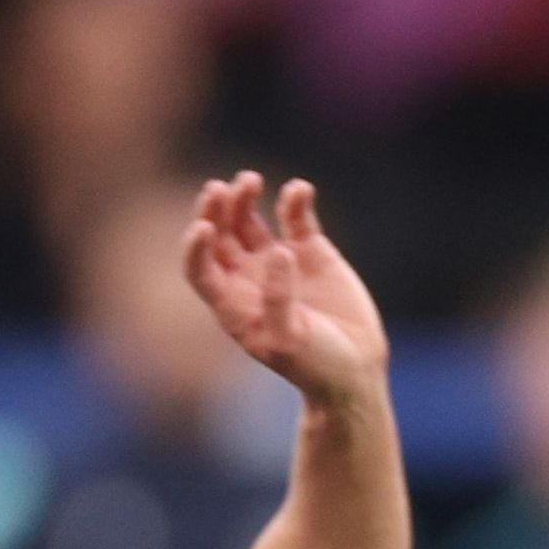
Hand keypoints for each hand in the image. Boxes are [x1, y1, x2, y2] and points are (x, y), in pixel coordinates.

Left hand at [182, 174, 388, 408]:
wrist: (354, 368)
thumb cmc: (313, 365)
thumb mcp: (290, 342)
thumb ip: (278, 299)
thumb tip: (278, 251)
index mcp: (231, 304)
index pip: (200, 269)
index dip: (195, 248)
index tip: (203, 227)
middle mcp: (246, 277)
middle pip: (218, 235)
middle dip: (215, 211)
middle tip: (220, 190)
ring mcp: (276, 260)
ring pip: (248, 219)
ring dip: (244, 198)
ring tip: (250, 180)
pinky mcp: (310, 250)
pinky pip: (296, 218)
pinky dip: (295, 201)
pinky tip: (299, 189)